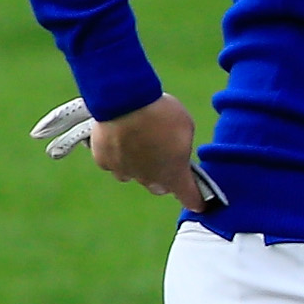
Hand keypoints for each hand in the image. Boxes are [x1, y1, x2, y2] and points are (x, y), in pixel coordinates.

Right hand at [32, 93, 211, 209]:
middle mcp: (148, 179)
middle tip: (164, 155)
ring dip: (138, 165)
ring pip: (133, 174)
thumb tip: (174, 152)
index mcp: (174, 174)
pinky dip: (117, 153)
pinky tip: (118, 137)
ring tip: (137, 141)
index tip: (199, 203)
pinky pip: (113, 162)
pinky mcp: (103, 160)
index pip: (190, 197)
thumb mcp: (185, 127)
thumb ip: (180, 147)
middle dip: (163, 176)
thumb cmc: (161, 113)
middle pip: (158, 187)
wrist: (124, 101)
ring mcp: (123, 171)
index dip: (196, 200)